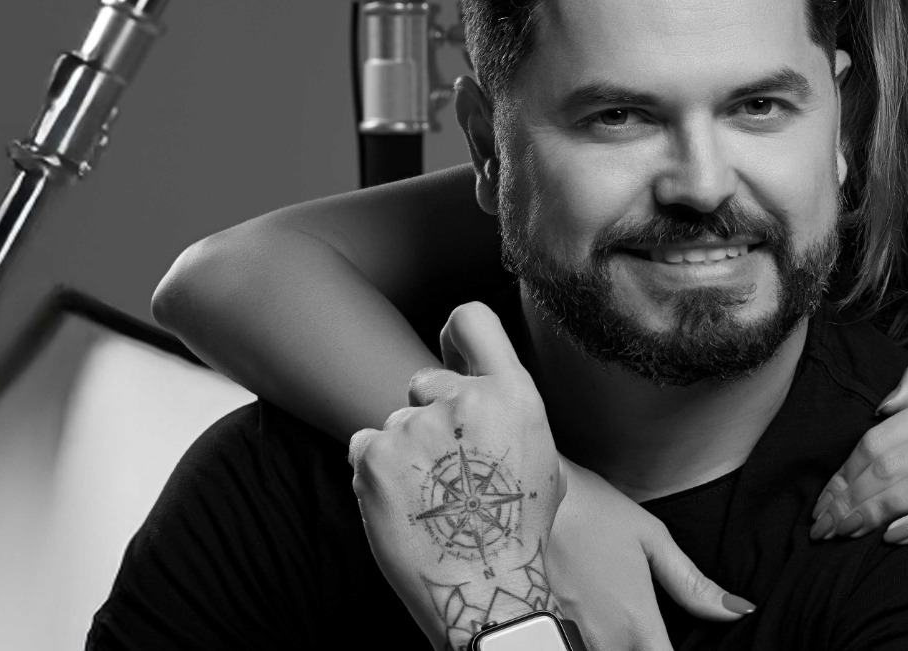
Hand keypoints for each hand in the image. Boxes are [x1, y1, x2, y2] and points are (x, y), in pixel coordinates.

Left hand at [350, 302, 562, 650]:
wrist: (482, 588)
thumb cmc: (518, 530)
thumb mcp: (541, 455)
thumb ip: (509, 410)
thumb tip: (483, 393)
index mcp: (513, 393)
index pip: (472, 320)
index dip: (455, 335)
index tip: (451, 356)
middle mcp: (464, 400)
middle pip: (425, 382)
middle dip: (429, 416)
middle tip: (447, 467)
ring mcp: (416, 427)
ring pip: (395, 423)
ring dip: (406, 454)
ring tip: (431, 500)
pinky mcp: (375, 456)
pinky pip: (365, 446)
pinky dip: (377, 471)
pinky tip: (405, 504)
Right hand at [551, 459, 756, 649]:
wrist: (528, 497)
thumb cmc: (595, 512)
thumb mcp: (653, 539)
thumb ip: (693, 586)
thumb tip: (738, 610)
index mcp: (635, 623)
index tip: (675, 641)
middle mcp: (602, 642)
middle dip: (646, 647)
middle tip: (650, 626)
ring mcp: (570, 640)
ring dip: (621, 643)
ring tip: (624, 618)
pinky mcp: (546, 632)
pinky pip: (578, 648)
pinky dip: (594, 641)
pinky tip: (600, 621)